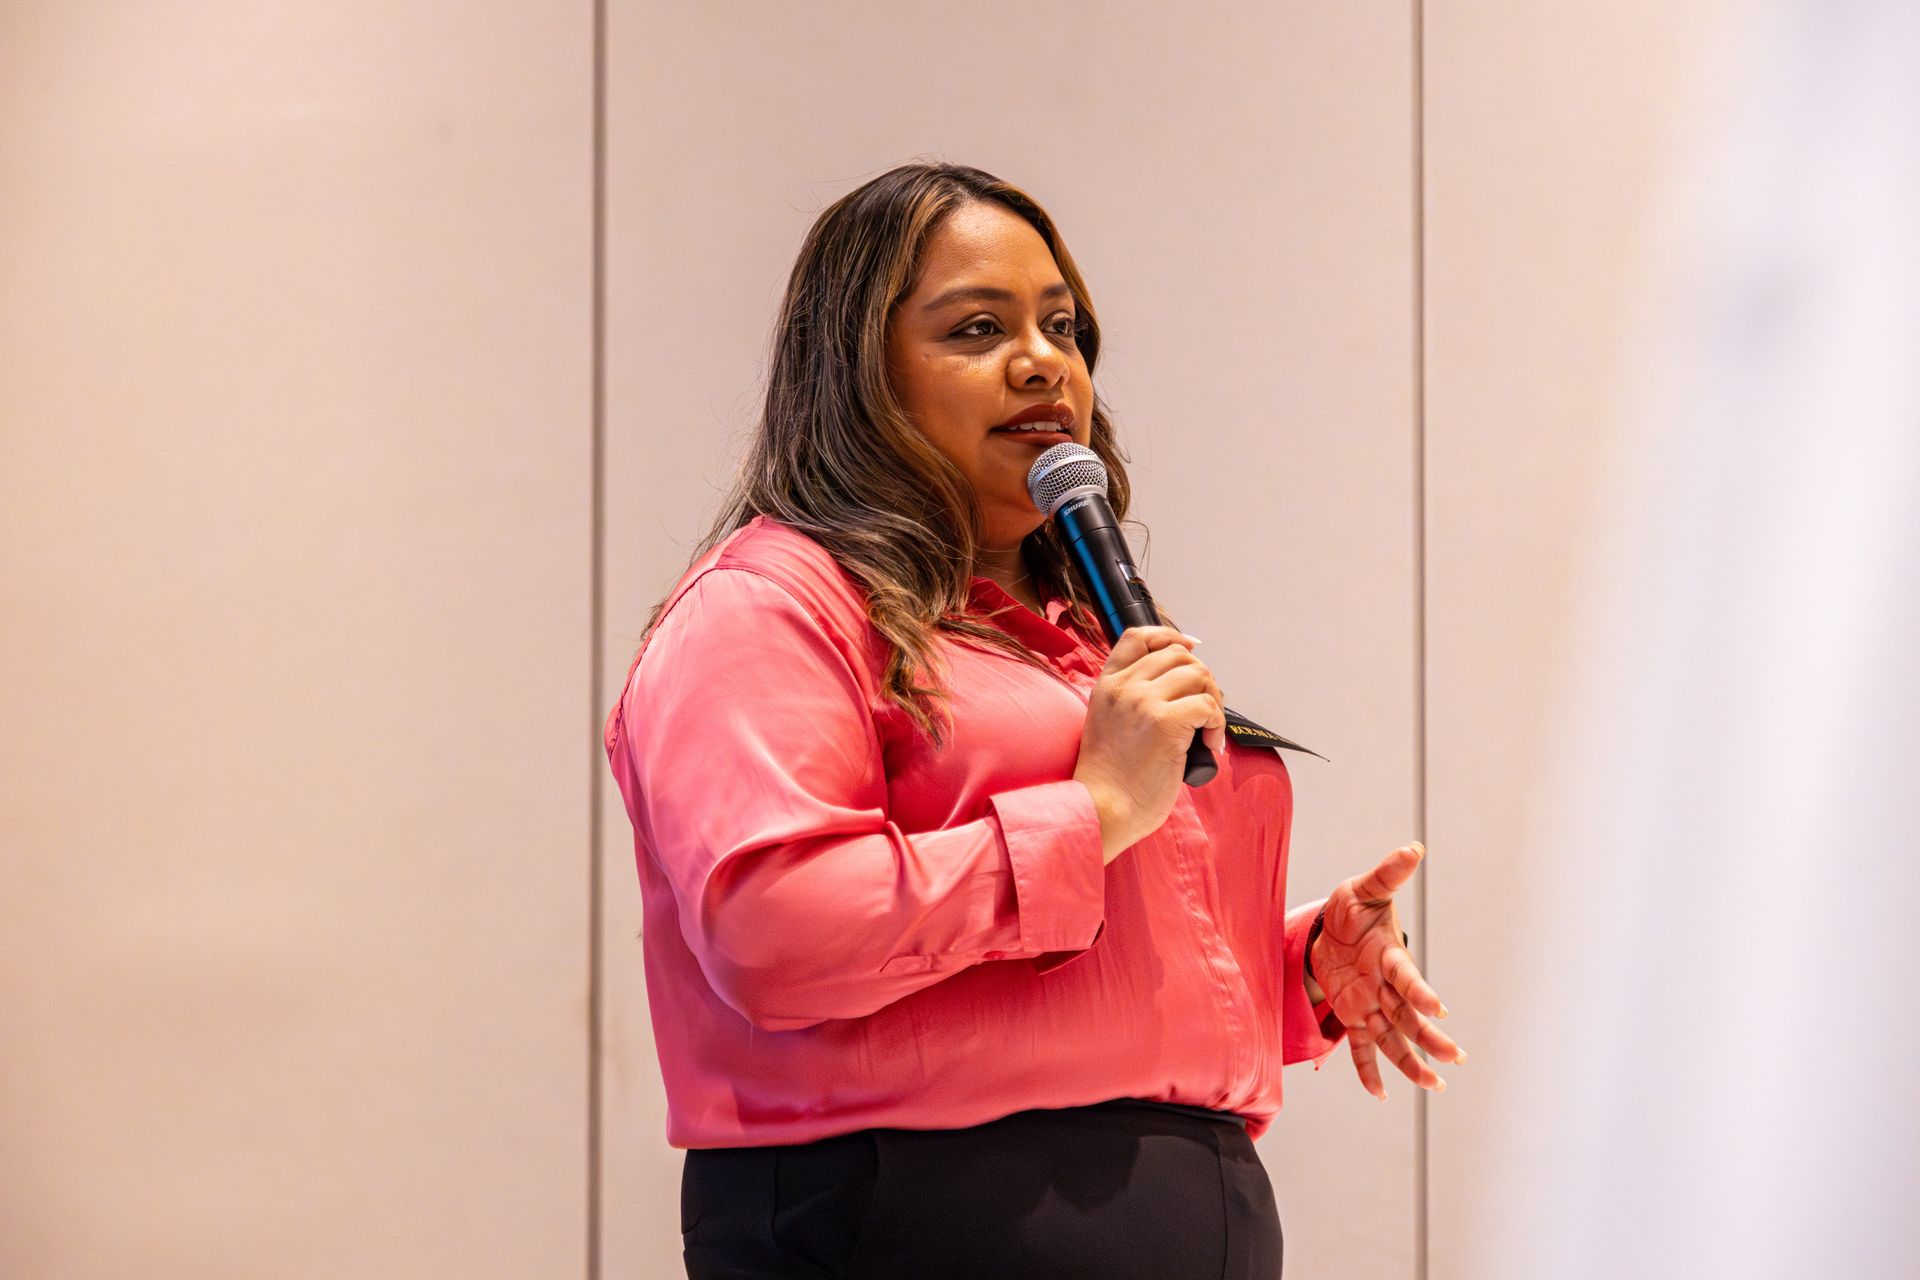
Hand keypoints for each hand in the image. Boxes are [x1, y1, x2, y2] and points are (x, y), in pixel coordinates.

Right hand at [1072, 625, 1226, 863]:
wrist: (1102, 808)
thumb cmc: (1110, 780)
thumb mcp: (1108, 724)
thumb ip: (1132, 701)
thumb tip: (1180, 687)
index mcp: (1107, 685)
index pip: (1139, 636)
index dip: (1170, 635)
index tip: (1191, 647)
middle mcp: (1124, 687)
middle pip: (1178, 655)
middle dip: (1202, 678)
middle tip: (1205, 710)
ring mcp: (1143, 701)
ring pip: (1198, 675)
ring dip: (1213, 700)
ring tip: (1207, 730)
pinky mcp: (1165, 722)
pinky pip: (1208, 705)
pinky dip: (1217, 724)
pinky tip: (1209, 745)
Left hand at [1310, 842, 1465, 1099]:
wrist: (1333, 928)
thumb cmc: (1353, 908)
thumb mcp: (1363, 889)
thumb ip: (1386, 874)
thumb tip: (1413, 848)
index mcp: (1391, 956)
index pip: (1407, 976)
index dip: (1421, 992)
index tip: (1440, 1010)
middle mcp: (1385, 986)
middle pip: (1409, 1016)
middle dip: (1429, 1037)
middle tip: (1453, 1057)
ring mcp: (1371, 1004)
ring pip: (1393, 1039)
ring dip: (1411, 1062)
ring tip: (1435, 1086)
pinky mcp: (1353, 1016)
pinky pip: (1362, 1049)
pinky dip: (1369, 1071)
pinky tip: (1380, 1094)